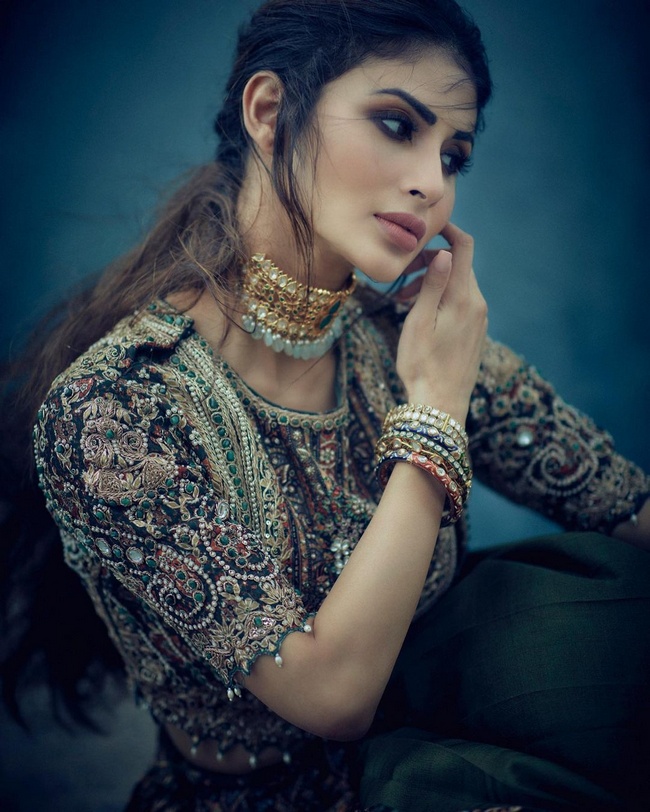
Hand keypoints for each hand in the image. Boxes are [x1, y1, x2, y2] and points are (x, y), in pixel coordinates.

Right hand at [395, 223, 487, 423]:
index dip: (447, 230)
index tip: (425, 228)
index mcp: (463, 297)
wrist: (441, 404)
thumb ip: (433, 285)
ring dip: (433, 283)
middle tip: (401, 278)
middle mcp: (477, 304)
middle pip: (459, 265)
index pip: (465, 247)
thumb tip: (446, 252)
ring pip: (458, 286)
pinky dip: (441, 300)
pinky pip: (461, 304)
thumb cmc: (422, 365)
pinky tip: (421, 316)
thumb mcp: (420, 322)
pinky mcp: (476, 332)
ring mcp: (479, 319)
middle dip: (430, 262)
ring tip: (403, 300)